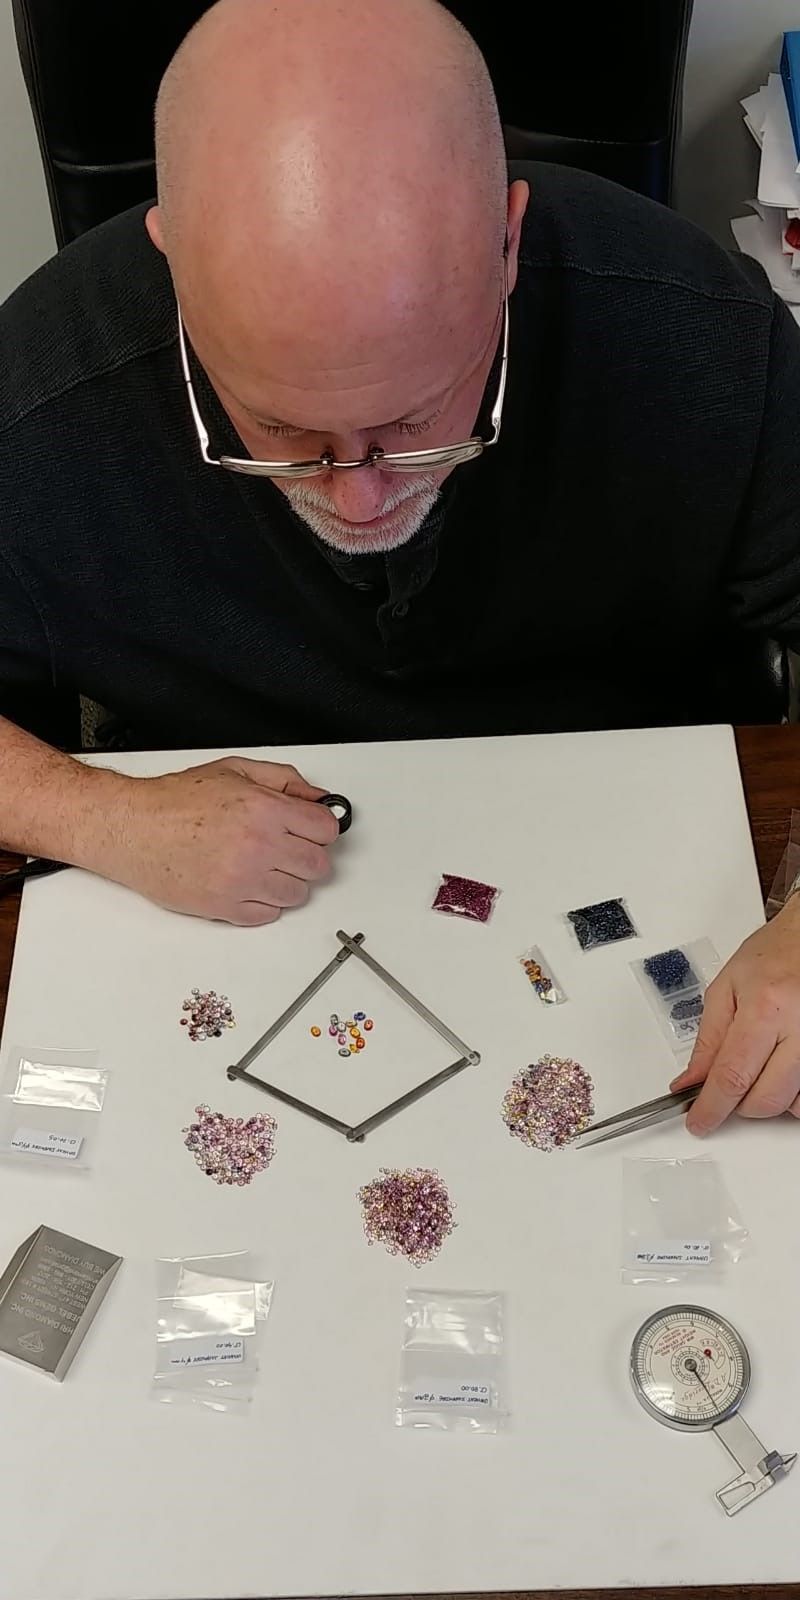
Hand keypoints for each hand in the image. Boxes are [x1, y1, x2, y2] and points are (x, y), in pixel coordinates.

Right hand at [94, 757, 338, 923]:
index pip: (326, 830)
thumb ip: (284, 781)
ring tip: (262, 865)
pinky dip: (263, 902)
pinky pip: (269, 915)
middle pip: (318, 865)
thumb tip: (318, 798)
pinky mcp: (225, 907)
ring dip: (286, 881)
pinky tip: (246, 882)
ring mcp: (242, 880)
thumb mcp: (234, 771)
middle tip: (286, 848)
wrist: (132, 829)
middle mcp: (257, 846)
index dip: (319, 829)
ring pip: (298, 894)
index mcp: (264, 810)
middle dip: (306, 855)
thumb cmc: (175, 801)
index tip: (310, 830)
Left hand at [671, 896, 799, 1133]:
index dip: (712, 1108)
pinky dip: (795, 1095)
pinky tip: (785, 1070)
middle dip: (740, 1104)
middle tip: (731, 1085)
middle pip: (765, 1099)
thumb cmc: (773, 954)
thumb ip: (708, 1040)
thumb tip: (689, 1081)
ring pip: (794, 1106)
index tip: (700, 1123)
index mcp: (766, 1008)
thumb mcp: (726, 988)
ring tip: (765, 1065)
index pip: (732, 1075)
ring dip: (771, 1098)